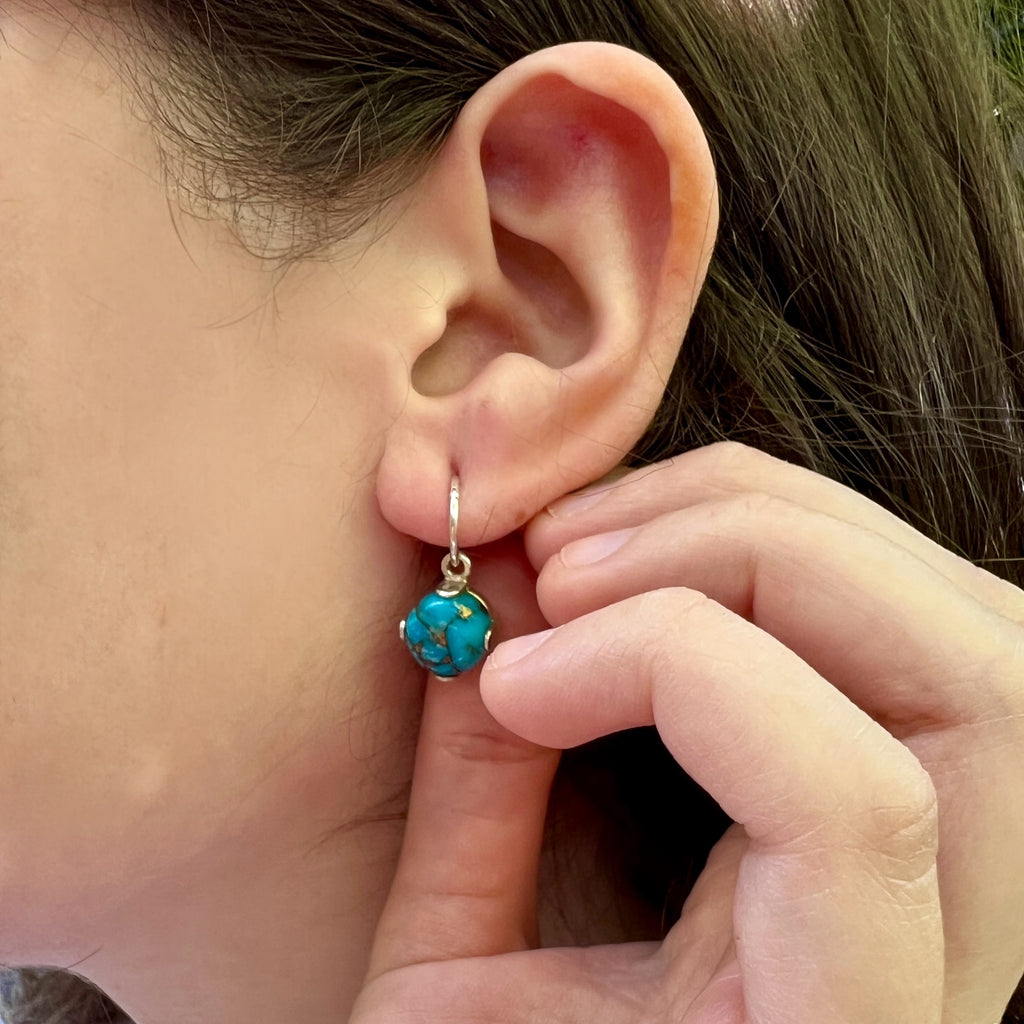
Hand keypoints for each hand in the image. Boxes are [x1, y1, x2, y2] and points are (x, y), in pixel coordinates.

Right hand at [352, 441, 1023, 1022]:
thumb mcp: (449, 984)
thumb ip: (473, 802)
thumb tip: (492, 608)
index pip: (854, 806)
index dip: (668, 668)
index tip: (509, 675)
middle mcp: (949, 961)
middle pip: (976, 682)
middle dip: (751, 554)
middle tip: (563, 563)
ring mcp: (970, 874)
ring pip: (977, 627)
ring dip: (774, 528)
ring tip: (596, 550)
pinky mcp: (931, 806)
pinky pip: (925, 625)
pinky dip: (789, 546)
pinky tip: (662, 560)